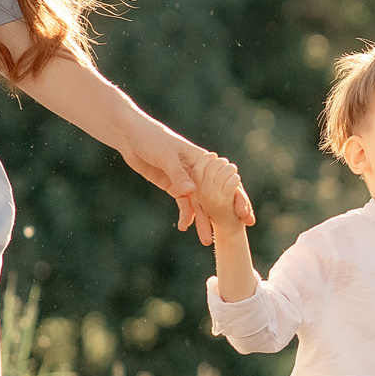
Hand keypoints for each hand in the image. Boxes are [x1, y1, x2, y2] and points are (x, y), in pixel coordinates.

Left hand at [122, 132, 253, 245]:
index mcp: (203, 160)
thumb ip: (178, 174)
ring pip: (200, 204)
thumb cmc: (151, 137)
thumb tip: (191, 193)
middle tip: (233, 233)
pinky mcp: (173, 186)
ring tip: (206, 240)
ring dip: (203, 221)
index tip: (244, 216)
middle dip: (224, 215)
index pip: (226, 181)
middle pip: (216, 196)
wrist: (130, 135)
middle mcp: (198, 172)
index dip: (238, 198)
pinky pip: (183, 204)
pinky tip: (185, 227)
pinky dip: (185, 215)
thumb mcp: (165, 155)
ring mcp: (186, 181)